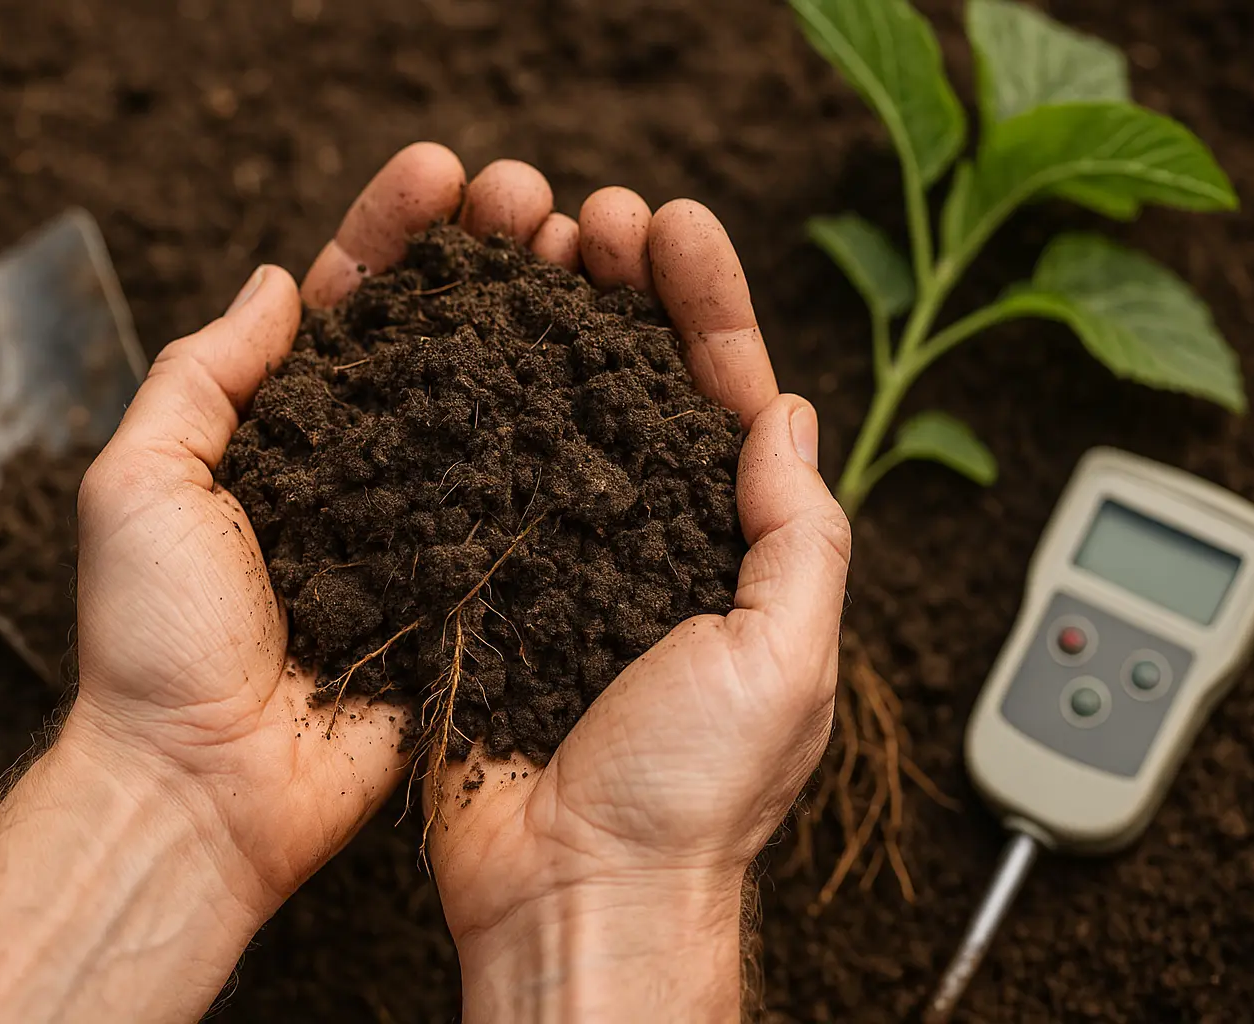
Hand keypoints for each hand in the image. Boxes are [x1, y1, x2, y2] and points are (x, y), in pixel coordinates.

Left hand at [67, 143, 634, 914]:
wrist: (209, 788)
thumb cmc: (154, 642)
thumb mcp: (138, 482)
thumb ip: (203, 376)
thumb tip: (281, 280)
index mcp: (287, 434)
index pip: (350, 307)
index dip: (396, 234)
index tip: (444, 174)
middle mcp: (368, 469)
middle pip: (441, 341)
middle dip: (490, 260)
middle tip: (538, 203)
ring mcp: (426, 529)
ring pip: (496, 409)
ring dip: (543, 327)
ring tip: (592, 257)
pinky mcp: (473, 593)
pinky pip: (525, 509)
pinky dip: (568, 444)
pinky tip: (613, 378)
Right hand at [426, 187, 852, 1021]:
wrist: (571, 892)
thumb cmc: (691, 797)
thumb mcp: (784, 660)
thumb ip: (797, 536)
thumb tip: (788, 416)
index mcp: (732, 552)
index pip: (729, 399)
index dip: (708, 308)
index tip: (675, 228)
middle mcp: (648, 541)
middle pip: (639, 387)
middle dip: (624, 293)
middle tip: (592, 218)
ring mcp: (563, 557)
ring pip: (557, 414)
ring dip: (548, 324)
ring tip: (526, 245)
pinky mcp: (487, 582)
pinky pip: (481, 476)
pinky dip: (474, 405)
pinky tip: (457, 342)